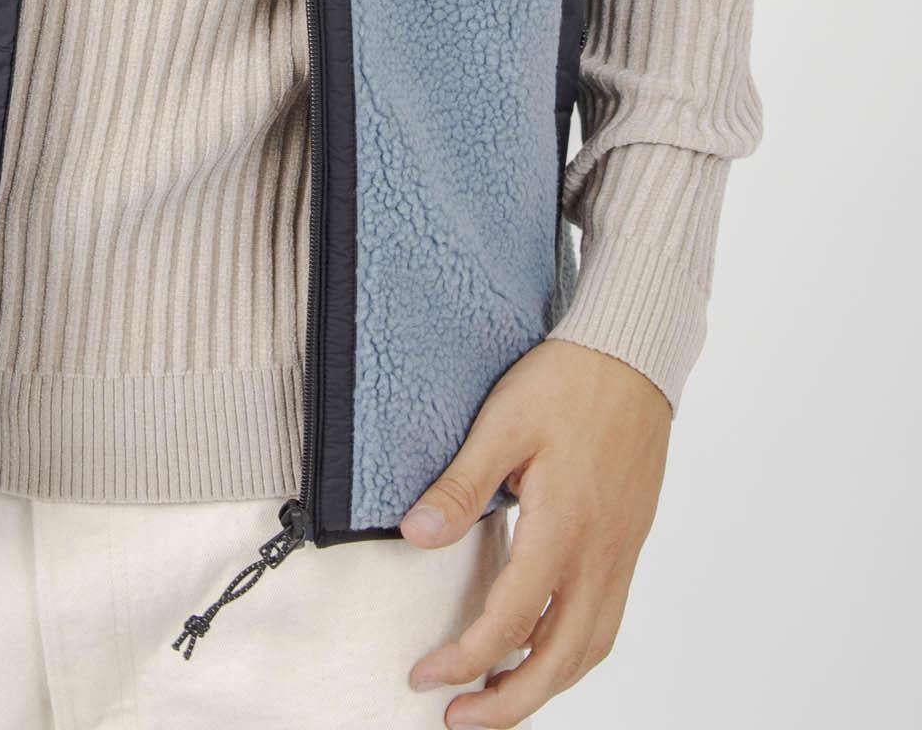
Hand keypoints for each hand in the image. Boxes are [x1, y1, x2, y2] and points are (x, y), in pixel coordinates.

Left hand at [398, 338, 671, 724]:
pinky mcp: (628, 545)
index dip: (464, 658)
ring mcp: (620, 554)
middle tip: (458, 720)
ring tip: (497, 698)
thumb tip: (415, 535)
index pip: (510, 621)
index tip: (424, 674)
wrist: (632, 355)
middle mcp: (599, 555)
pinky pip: (606, 623)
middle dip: (508, 703)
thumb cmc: (567, 382)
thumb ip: (461, 485)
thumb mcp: (503, 423)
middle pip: (558, 661)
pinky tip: (544, 651)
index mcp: (563, 528)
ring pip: (589, 650)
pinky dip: (574, 655)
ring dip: (545, 686)